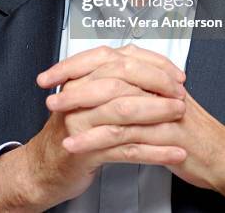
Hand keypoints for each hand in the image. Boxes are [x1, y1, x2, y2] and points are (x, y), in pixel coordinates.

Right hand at [0, 44, 186, 211]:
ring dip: (158, 112)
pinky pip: (126, 148)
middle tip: (180, 93)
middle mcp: (78, 93)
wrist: (44, 167)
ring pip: (124, 110)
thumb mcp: (89, 97)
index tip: (175, 73)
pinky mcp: (86, 150)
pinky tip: (173, 153)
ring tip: (180, 115)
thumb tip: (154, 68)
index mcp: (81, 76)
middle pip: (122, 79)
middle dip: (157, 84)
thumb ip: (114, 80)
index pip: (120, 58)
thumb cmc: (73, 129)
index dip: (152, 63)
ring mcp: (79, 121)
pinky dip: (155, 152)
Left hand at [49, 47, 224, 211]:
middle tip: (48, 89)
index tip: (53, 72)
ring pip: (116, 102)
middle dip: (75, 80)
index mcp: (155, 72)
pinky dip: (96, 140)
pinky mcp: (167, 137)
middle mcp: (160, 85)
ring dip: (81, 107)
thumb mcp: (161, 97)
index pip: (112, 55)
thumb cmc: (188, 127)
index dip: (79, 61)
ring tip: (56, 113)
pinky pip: (126, 137)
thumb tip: (103, 70)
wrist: (222, 155)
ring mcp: (164, 110)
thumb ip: (137, 81)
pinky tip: (75, 144)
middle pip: (112, 72)